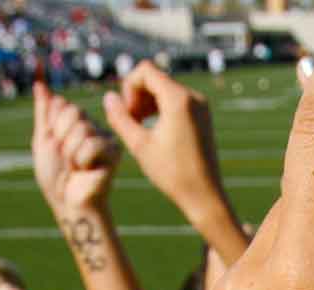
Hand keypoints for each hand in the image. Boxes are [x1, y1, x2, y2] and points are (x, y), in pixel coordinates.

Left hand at [34, 81, 120, 217]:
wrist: (67, 202)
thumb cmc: (54, 176)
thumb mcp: (43, 140)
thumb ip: (43, 112)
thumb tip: (39, 84)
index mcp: (76, 121)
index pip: (61, 104)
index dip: (52, 126)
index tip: (54, 146)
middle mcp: (93, 126)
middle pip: (72, 112)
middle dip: (61, 139)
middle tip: (65, 159)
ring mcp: (105, 138)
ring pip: (82, 129)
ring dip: (70, 153)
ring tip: (75, 167)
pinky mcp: (114, 152)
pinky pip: (92, 145)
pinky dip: (82, 160)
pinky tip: (87, 171)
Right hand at [103, 62, 225, 217]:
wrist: (204, 195)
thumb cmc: (172, 174)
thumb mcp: (139, 145)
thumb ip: (119, 118)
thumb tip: (108, 97)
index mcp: (179, 99)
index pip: (145, 70)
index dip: (129, 88)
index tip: (128, 114)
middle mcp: (193, 96)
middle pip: (155, 78)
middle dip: (137, 96)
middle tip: (131, 123)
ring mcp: (201, 105)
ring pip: (164, 88)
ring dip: (147, 102)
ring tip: (139, 127)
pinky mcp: (203, 115)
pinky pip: (176, 100)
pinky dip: (160, 108)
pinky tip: (152, 129)